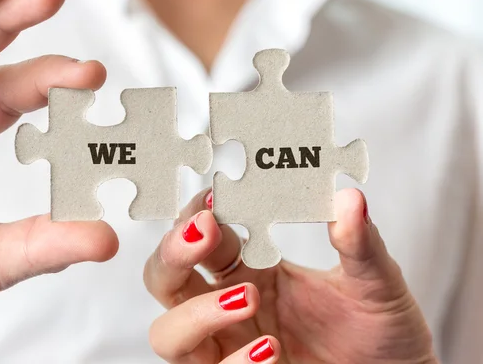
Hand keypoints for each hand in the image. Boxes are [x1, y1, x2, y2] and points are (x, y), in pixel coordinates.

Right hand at [144, 188, 438, 362]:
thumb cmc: (382, 335)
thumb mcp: (376, 284)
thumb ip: (360, 245)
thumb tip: (350, 199)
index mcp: (251, 270)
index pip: (201, 236)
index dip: (194, 216)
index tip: (210, 199)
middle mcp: (229, 306)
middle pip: (164, 279)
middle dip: (172, 253)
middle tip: (202, 233)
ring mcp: (231, 348)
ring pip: (168, 334)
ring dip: (196, 313)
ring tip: (246, 297)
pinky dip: (234, 362)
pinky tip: (271, 349)